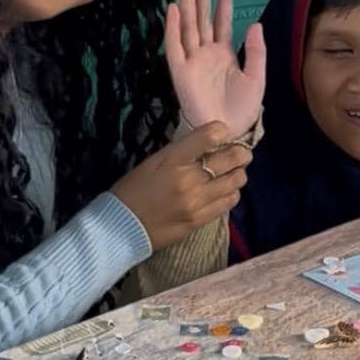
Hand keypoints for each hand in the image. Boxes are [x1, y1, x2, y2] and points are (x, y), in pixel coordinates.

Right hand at [111, 122, 250, 250]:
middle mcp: (188, 178)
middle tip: (241, 153)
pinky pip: (229, 202)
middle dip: (241, 153)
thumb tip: (207, 145)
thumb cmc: (132, 191)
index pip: (208, 136)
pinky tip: (226, 192)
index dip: (222, 130)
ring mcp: (196, 201)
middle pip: (231, 158)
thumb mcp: (152, 163)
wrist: (119, 228)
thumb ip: (180, 153)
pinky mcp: (200, 219)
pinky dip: (232, 193)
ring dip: (239, 174)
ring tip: (234, 173)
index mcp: (172, 159)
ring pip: (236, 180)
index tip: (224, 132)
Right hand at [166, 0, 265, 137]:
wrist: (229, 129)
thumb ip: (256, 50)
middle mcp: (206, 53)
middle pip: (203, 18)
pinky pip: (174, 46)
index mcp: (225, 53)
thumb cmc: (243, 107)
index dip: (224, 2)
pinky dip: (173, 28)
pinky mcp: (180, 72)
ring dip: (188, 4)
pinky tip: (175, 9)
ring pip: (189, 26)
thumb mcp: (257, 76)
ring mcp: (192, 60)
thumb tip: (255, 23)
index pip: (223, 21)